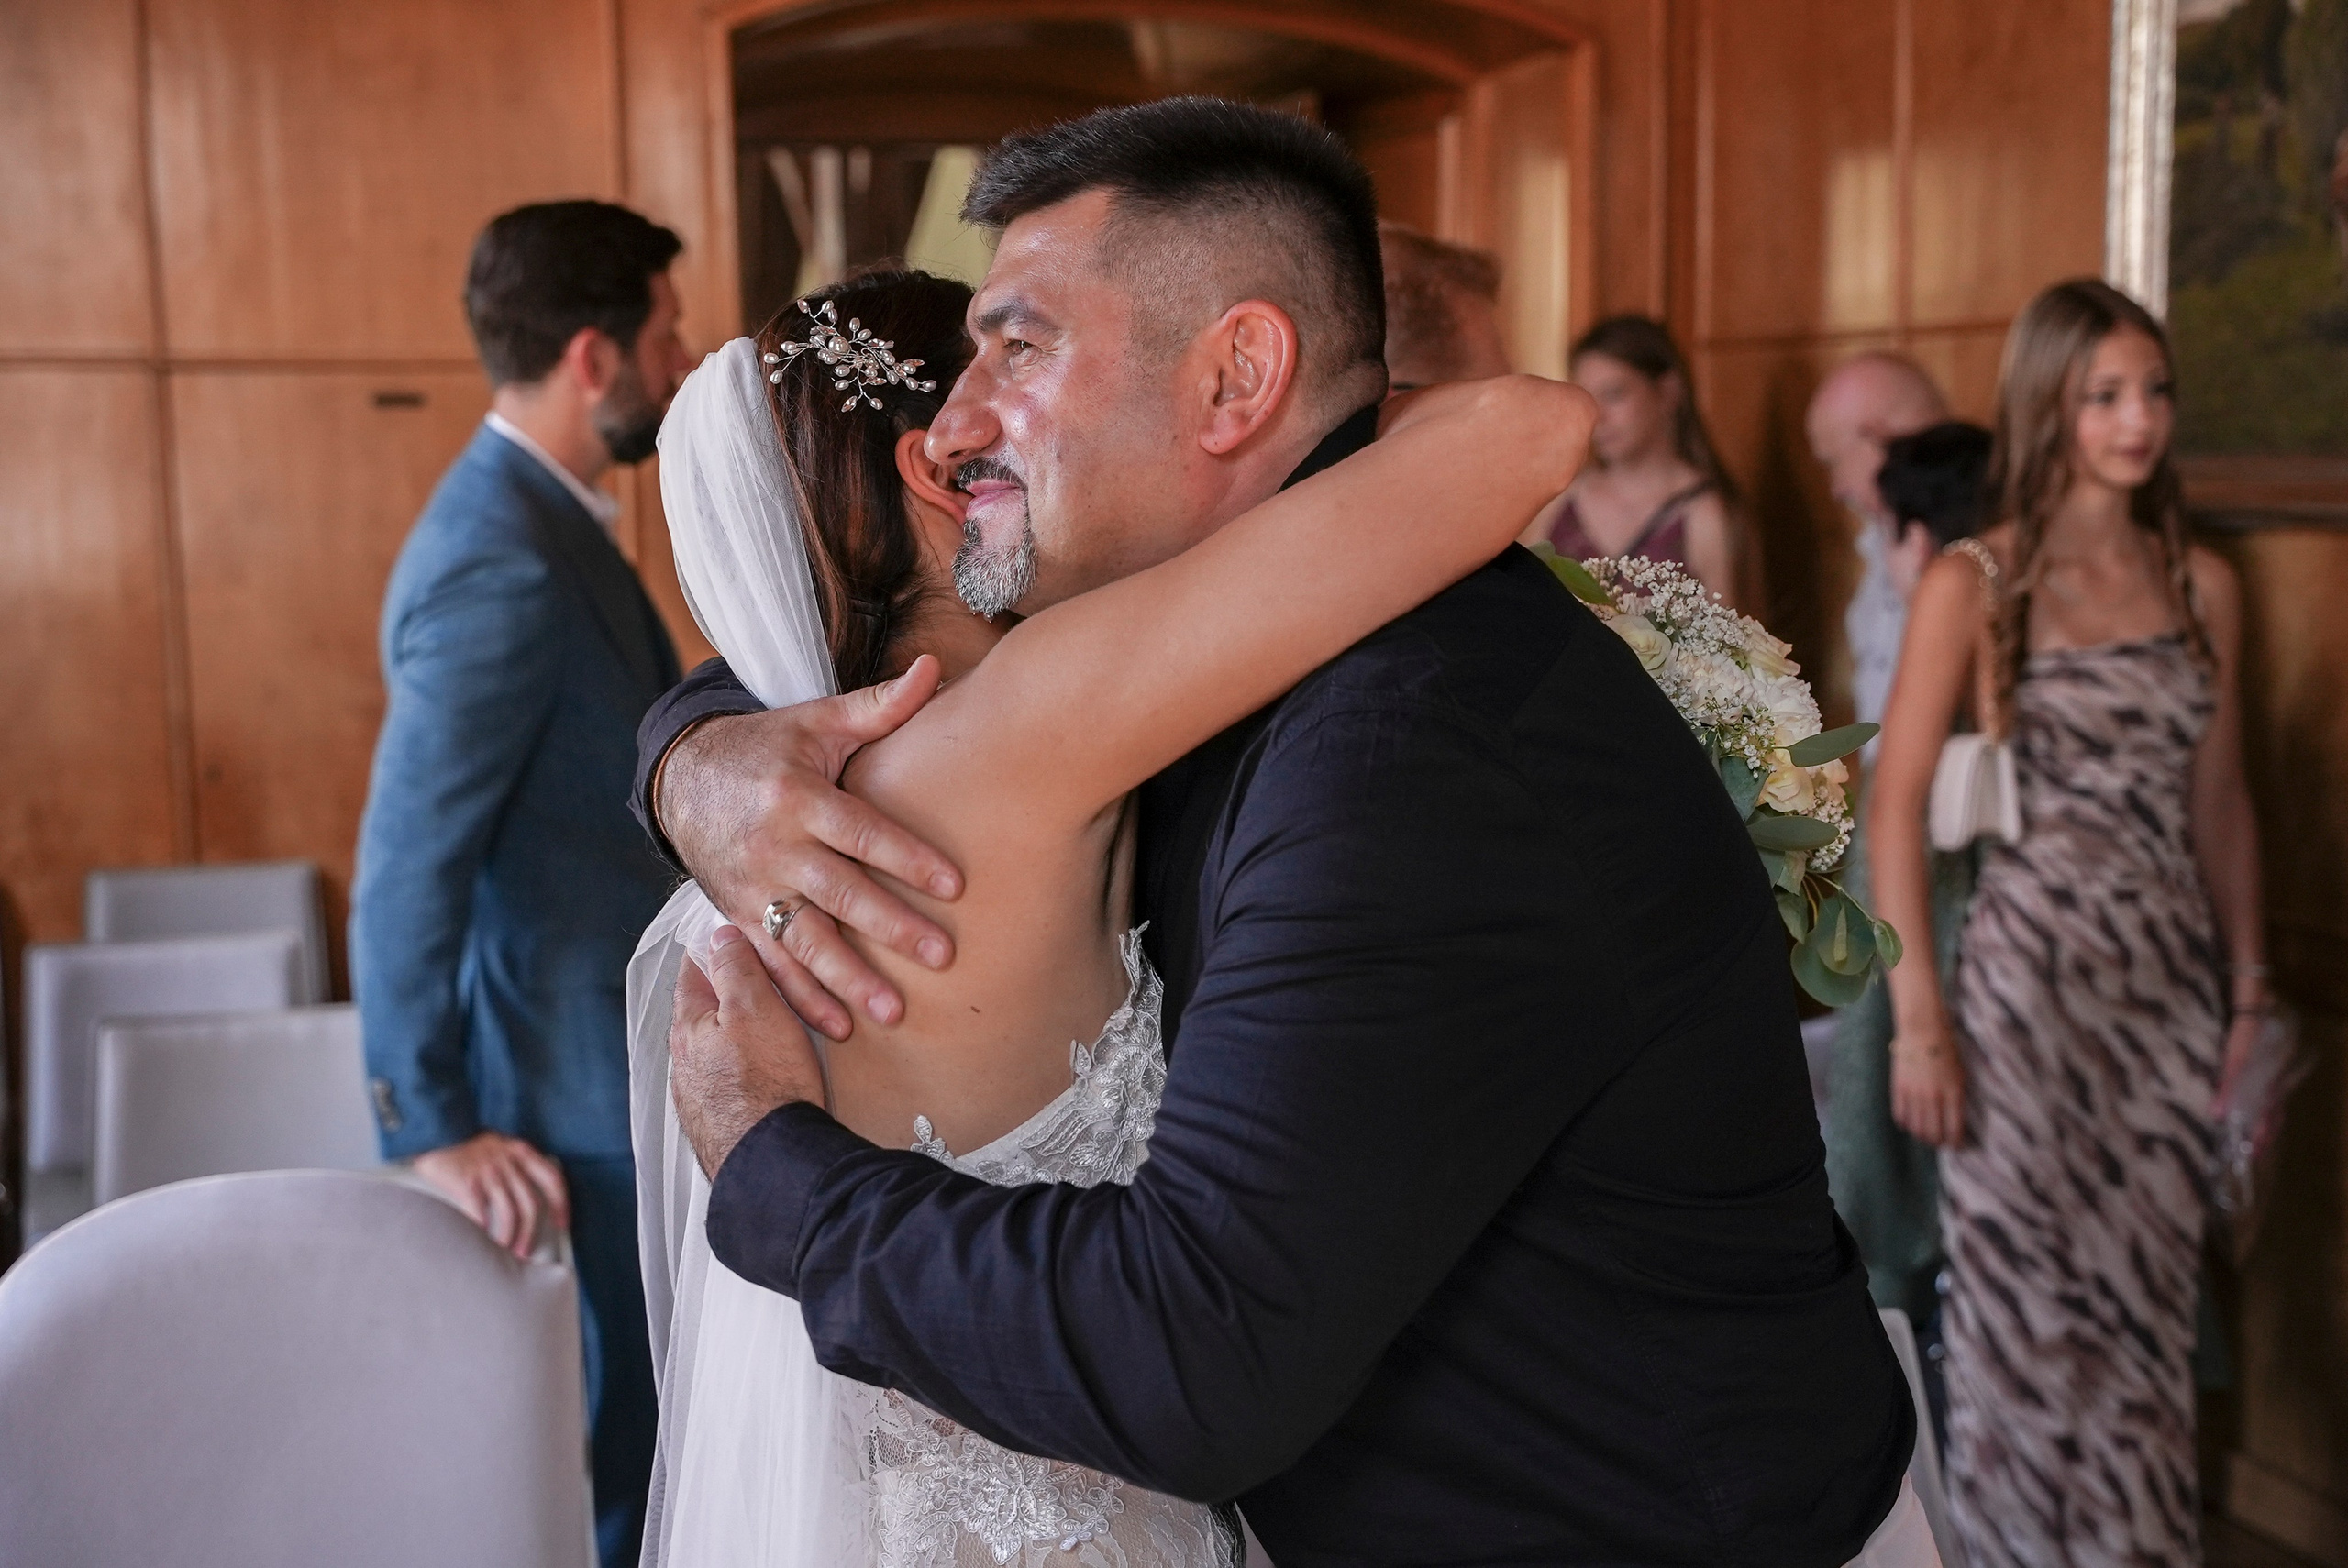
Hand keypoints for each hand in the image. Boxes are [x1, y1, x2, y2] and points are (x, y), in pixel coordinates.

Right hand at [411, 1131, 569, 1257]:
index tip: (562, 1223)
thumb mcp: (500, 1145)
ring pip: (509, 1213)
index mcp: (521, 1151)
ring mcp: (488, 1172)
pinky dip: (484, 1231)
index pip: (552, 1178)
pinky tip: (482, 1240)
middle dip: (531, 1232)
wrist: (436, 1129)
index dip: (561, 1203)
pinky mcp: (467, 1182)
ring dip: (510, 1237)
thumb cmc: (467, 1143)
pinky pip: (481, 1213)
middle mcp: (508, 1162)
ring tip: (505, 1250)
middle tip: (525, 1250)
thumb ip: (515, 1164)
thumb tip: (528, 1198)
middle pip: (530, 1204)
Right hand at [656, 656, 962, 1038]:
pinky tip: (839, 1027)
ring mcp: (752, 887)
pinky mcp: (737, 915)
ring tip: (894, 1011)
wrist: (681, 777)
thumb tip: (932, 669)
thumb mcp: (816, 720)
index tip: (954, 885)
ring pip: (804, 940)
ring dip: (848, 980)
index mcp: (797, 797)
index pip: (861, 833)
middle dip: (891, 928)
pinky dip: (801, 999)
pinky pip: (771, 964)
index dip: (907, 858)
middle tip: (942, 956)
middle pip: (840, 894)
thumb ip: (878, 706)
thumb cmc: (765, 746)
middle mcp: (773, 847)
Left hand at [670, 924, 827, 1179]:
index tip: (735, 939)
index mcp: (688, 1025)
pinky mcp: (716, 1125)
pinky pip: (727, 1085)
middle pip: (703, 1014)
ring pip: (714, 1052)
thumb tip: (719, 936)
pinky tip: (766, 1079)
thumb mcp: (755, 1008)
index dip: (716, 951)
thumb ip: (736, 968)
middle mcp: (683, 1062)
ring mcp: (696, 1097)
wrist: (772, 1161)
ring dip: (737, 1040)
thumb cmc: (766, 1082)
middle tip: (765, 986)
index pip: (694, 973)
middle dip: (730, 998)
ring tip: (771, 1035)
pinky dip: (745, 1074)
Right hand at [1891, 1024, 1966, 1147]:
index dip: (1955, 1142)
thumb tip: (1954, 1120)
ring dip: (1922, 1136)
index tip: (1956, 1145)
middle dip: (1938, 1142)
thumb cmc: (1947, 1049)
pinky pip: (1900, 1116)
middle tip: (1941, 1142)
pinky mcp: (1899, 1088)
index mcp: (1953, 1093)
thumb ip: (1958, 1098)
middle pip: (1933, 1133)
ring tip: (1926, 1135)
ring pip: (1916, 1128)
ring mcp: (1914, 1093)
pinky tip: (1911, 1122)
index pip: (1954, 1129)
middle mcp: (1933, 1097)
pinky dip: (1906, 1124)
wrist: (1922, 1029)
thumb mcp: (1960, 1074)